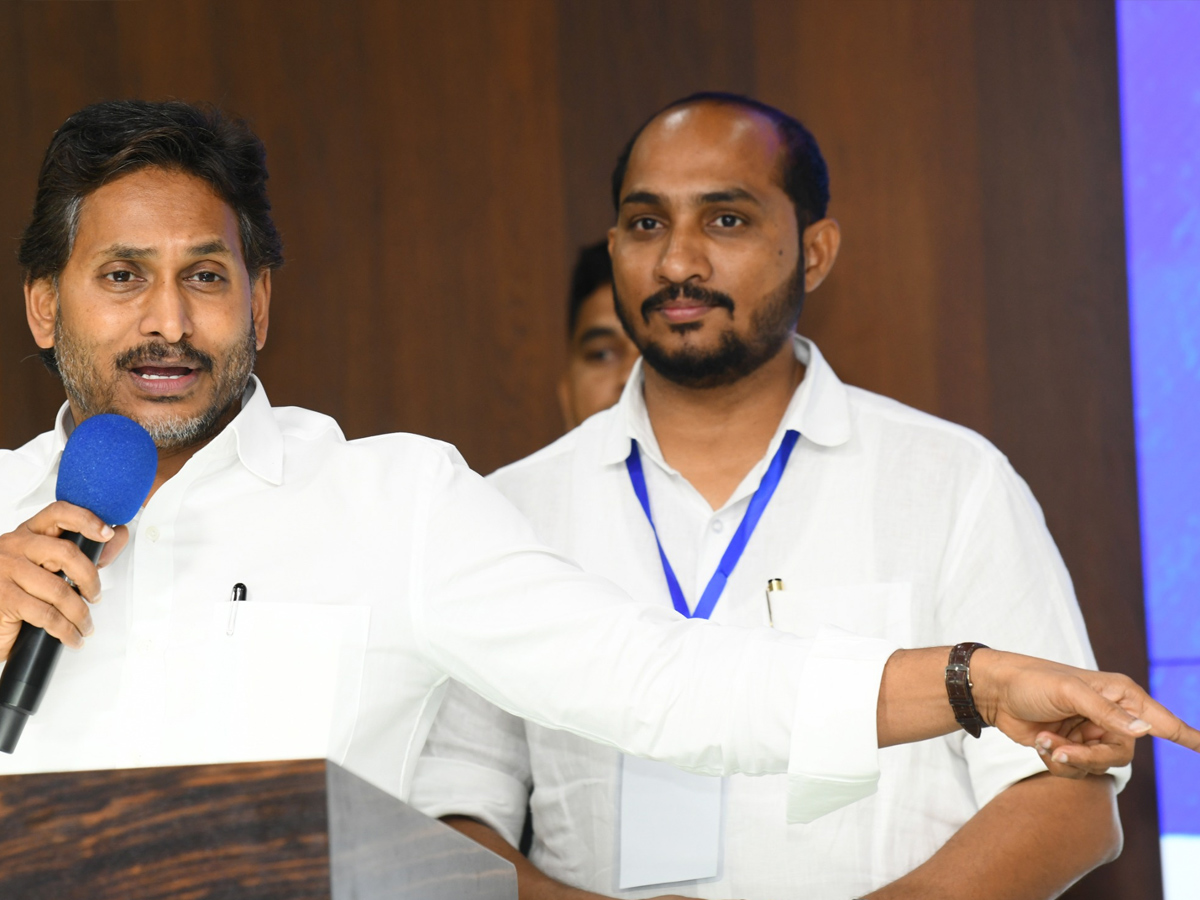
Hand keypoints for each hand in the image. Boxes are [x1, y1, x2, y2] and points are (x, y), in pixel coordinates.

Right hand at [0, 501, 127, 658]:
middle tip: (94, 595)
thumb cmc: (15, 592)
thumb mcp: (46, 567)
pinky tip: (71, 636)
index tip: (108, 533)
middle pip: (67, 553)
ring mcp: (6, 570)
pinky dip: (66, 630)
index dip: (87, 519)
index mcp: (28, 534)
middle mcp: (14, 546)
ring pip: (60, 589)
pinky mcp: (4, 597)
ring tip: (85, 624)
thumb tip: (116, 538)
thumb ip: (80, 553)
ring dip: (80, 613)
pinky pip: (47, 614)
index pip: (59, 513)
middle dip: (90, 579)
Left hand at [971, 649, 1199, 776]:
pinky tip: (1040, 743)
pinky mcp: (1073, 747)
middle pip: (1122, 755)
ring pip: (1099, 767)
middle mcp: (1112, 715)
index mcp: (1121, 694)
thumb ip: (1107, 712)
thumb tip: (1148, 729)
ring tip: (1046, 742)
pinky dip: (1057, 761)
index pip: (1162, 720)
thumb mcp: (1069, 691)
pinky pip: (1077, 770)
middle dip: (1090, 756)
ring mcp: (1092, 733)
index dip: (1188, 737)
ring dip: (1069, 759)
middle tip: (1062, 748)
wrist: (994, 692)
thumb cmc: (1031, 681)